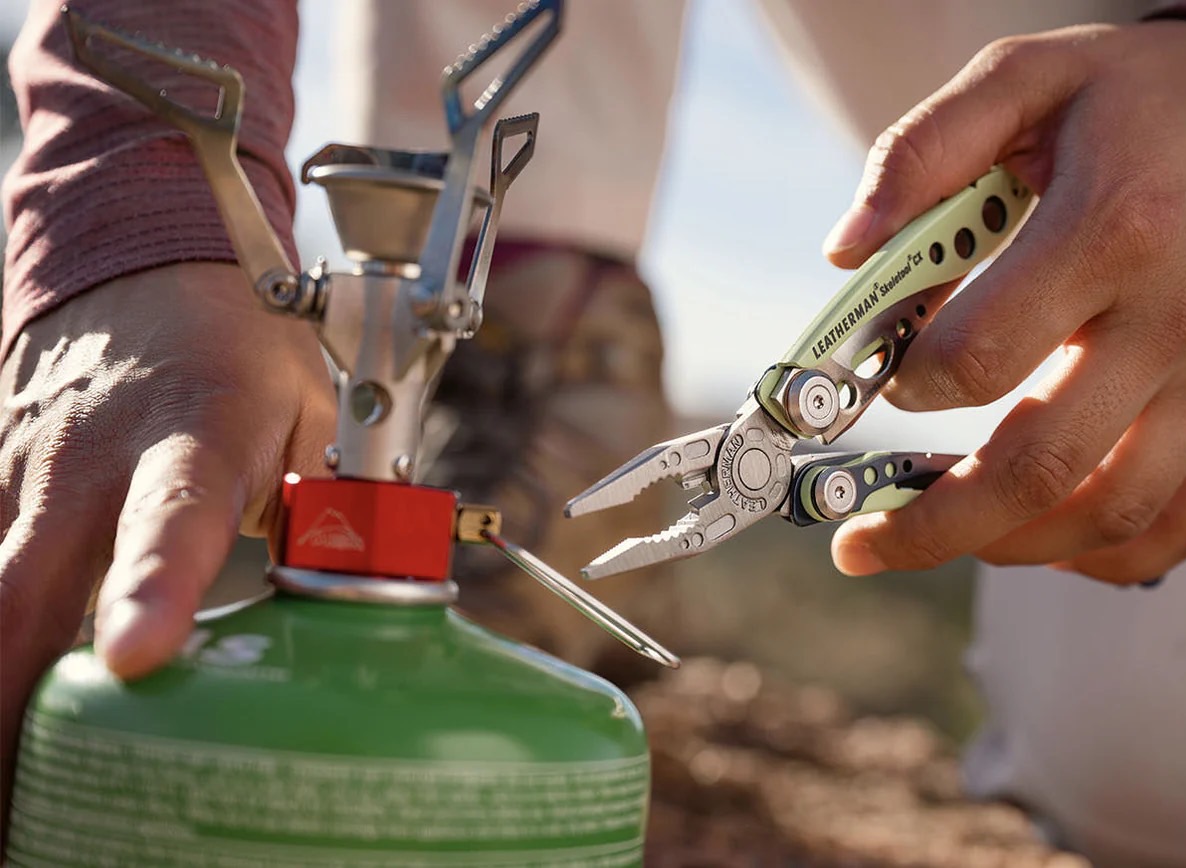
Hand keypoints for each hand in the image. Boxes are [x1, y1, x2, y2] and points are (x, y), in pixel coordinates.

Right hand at [0, 263, 333, 805]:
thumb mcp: (315, 411)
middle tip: (27, 808)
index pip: (172, 519)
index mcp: (193, 438)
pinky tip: (18, 719)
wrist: (138, 256)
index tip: (132, 656)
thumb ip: (333, 511)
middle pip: (19, 600)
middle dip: (8, 706)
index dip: (151, 588)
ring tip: (27, 794)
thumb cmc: (241, 341)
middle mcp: (90, 466)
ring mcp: (25, 482)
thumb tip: (362, 604)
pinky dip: (0, 654)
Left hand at [823, 21, 1185, 581]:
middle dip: (934, 523)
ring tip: (943, 536)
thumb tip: (845, 252)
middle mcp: (1175, 320)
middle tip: (863, 542)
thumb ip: (922, 153)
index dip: (910, 386)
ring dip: (1012, 546)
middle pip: (1043, 466)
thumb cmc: (1139, 99)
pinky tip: (1049, 540)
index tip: (879, 380)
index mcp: (1110, 231)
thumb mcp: (1023, 77)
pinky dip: (1115, 554)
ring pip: (1115, 511)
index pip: (983, 356)